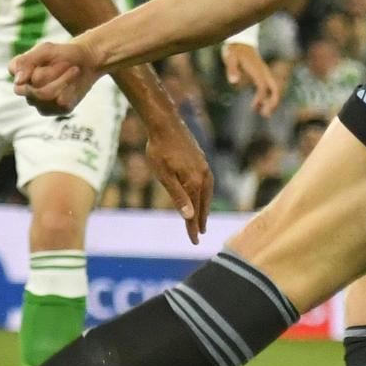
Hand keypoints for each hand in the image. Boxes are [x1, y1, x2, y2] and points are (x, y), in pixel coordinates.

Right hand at [10, 38, 100, 115]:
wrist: (86, 62)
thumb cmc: (63, 54)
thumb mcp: (45, 50)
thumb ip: (26, 61)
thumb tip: (18, 82)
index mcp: (20, 74)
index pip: (16, 77)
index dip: (30, 70)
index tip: (49, 60)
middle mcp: (26, 91)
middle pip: (33, 87)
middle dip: (54, 73)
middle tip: (67, 63)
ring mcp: (40, 103)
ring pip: (47, 95)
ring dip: (64, 80)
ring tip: (74, 70)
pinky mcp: (57, 110)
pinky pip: (61, 102)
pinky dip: (71, 89)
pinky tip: (74, 83)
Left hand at [146, 118, 212, 243]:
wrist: (165, 123)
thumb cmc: (159, 150)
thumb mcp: (164, 175)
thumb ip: (178, 196)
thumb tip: (189, 215)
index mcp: (194, 183)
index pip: (194, 212)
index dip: (192, 228)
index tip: (194, 242)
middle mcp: (203, 176)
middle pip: (203, 203)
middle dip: (201, 219)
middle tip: (200, 233)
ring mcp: (203, 166)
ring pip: (206, 192)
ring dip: (205, 206)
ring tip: (201, 216)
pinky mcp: (201, 159)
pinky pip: (206, 182)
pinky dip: (204, 192)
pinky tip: (200, 192)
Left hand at [222, 42, 281, 116]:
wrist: (241, 41)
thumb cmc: (234, 50)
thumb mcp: (230, 57)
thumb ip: (232, 69)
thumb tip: (233, 82)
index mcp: (257, 70)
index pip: (262, 86)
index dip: (260, 98)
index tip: (252, 107)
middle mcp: (264, 72)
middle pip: (274, 89)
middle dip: (272, 102)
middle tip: (265, 115)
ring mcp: (264, 73)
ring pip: (274, 89)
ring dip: (271, 102)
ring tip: (264, 114)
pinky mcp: (262, 75)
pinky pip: (269, 88)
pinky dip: (268, 97)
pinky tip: (259, 106)